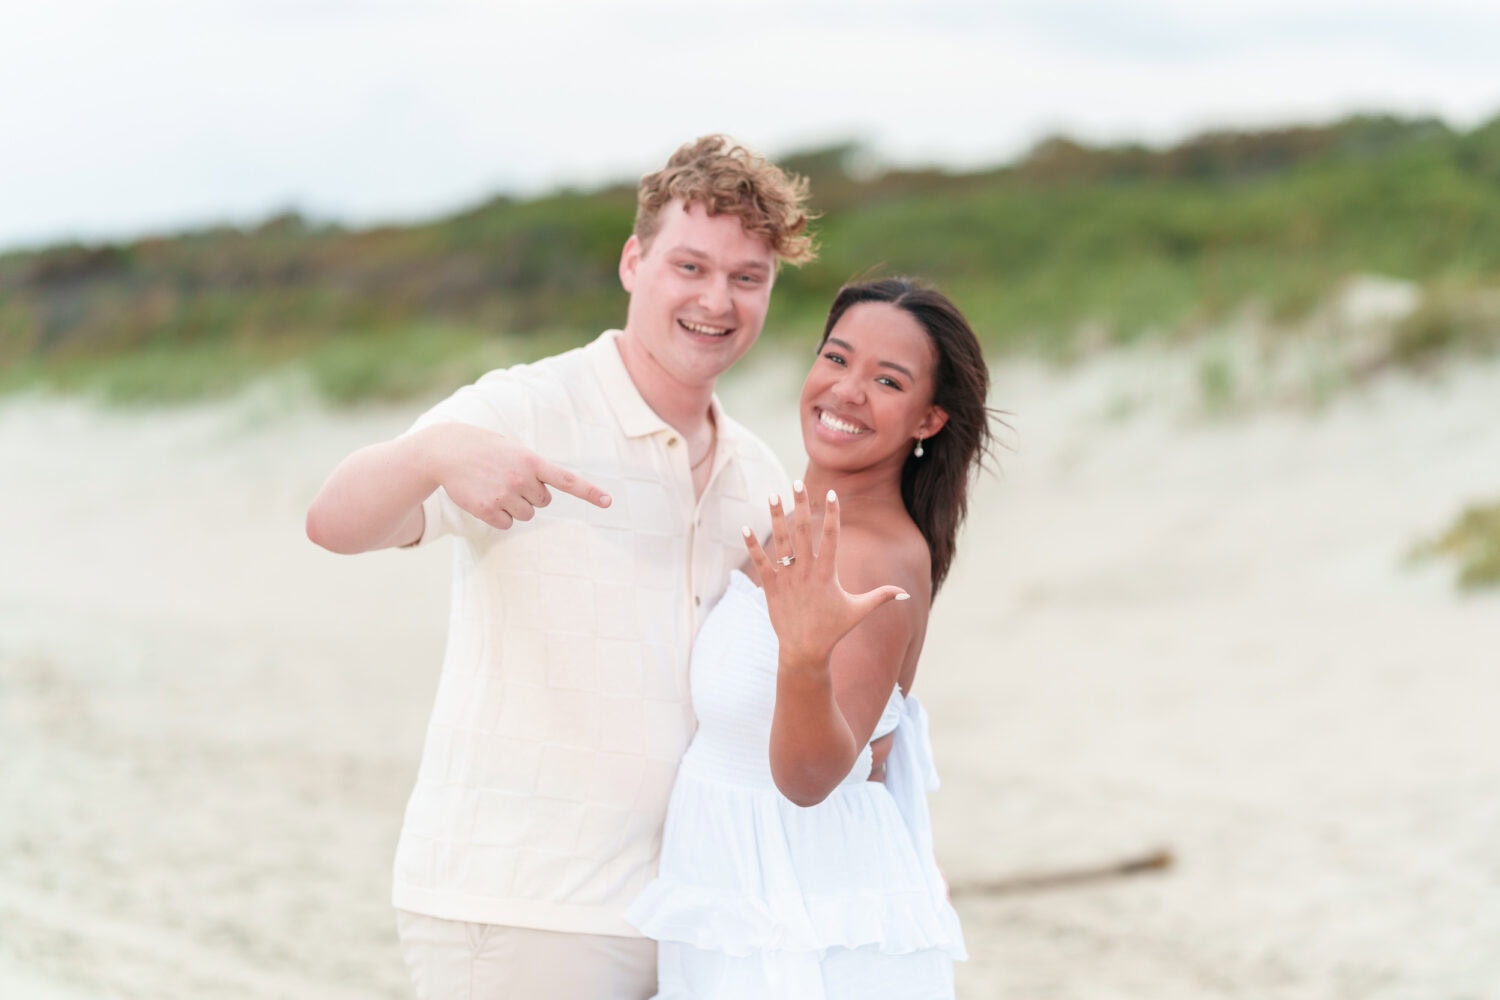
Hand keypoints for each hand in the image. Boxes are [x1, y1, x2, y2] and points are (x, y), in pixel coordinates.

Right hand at [425, 422, 610, 529]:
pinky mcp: (488, 510)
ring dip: (515, 505)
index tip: (608, 502)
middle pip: (543, 502)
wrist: (447, 451)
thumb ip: (533, 468)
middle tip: (508, 478)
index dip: (589, 492)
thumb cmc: (485, 449)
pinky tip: (485, 498)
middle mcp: (521, 479)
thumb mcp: (514, 450)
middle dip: (530, 494)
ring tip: (495, 486)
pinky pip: (507, 524)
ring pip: (526, 515)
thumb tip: (543, 496)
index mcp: (532, 461)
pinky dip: (499, 516)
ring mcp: (505, 495)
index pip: (567, 480)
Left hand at [743, 481, 908, 668]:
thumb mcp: (859, 611)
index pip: (831, 537)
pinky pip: (760, 563)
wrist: (804, 651)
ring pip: (780, 542)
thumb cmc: (833, 630)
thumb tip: (906, 593)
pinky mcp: (770, 588)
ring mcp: (786, 579)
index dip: (832, 514)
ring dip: (775, 517)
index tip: (830, 494)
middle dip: (799, 505)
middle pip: (802, 532)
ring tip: (771, 494)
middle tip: (796, 482)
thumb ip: (881, 597)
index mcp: (827, 574)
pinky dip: (752, 546)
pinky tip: (744, 527)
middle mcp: (806, 572)